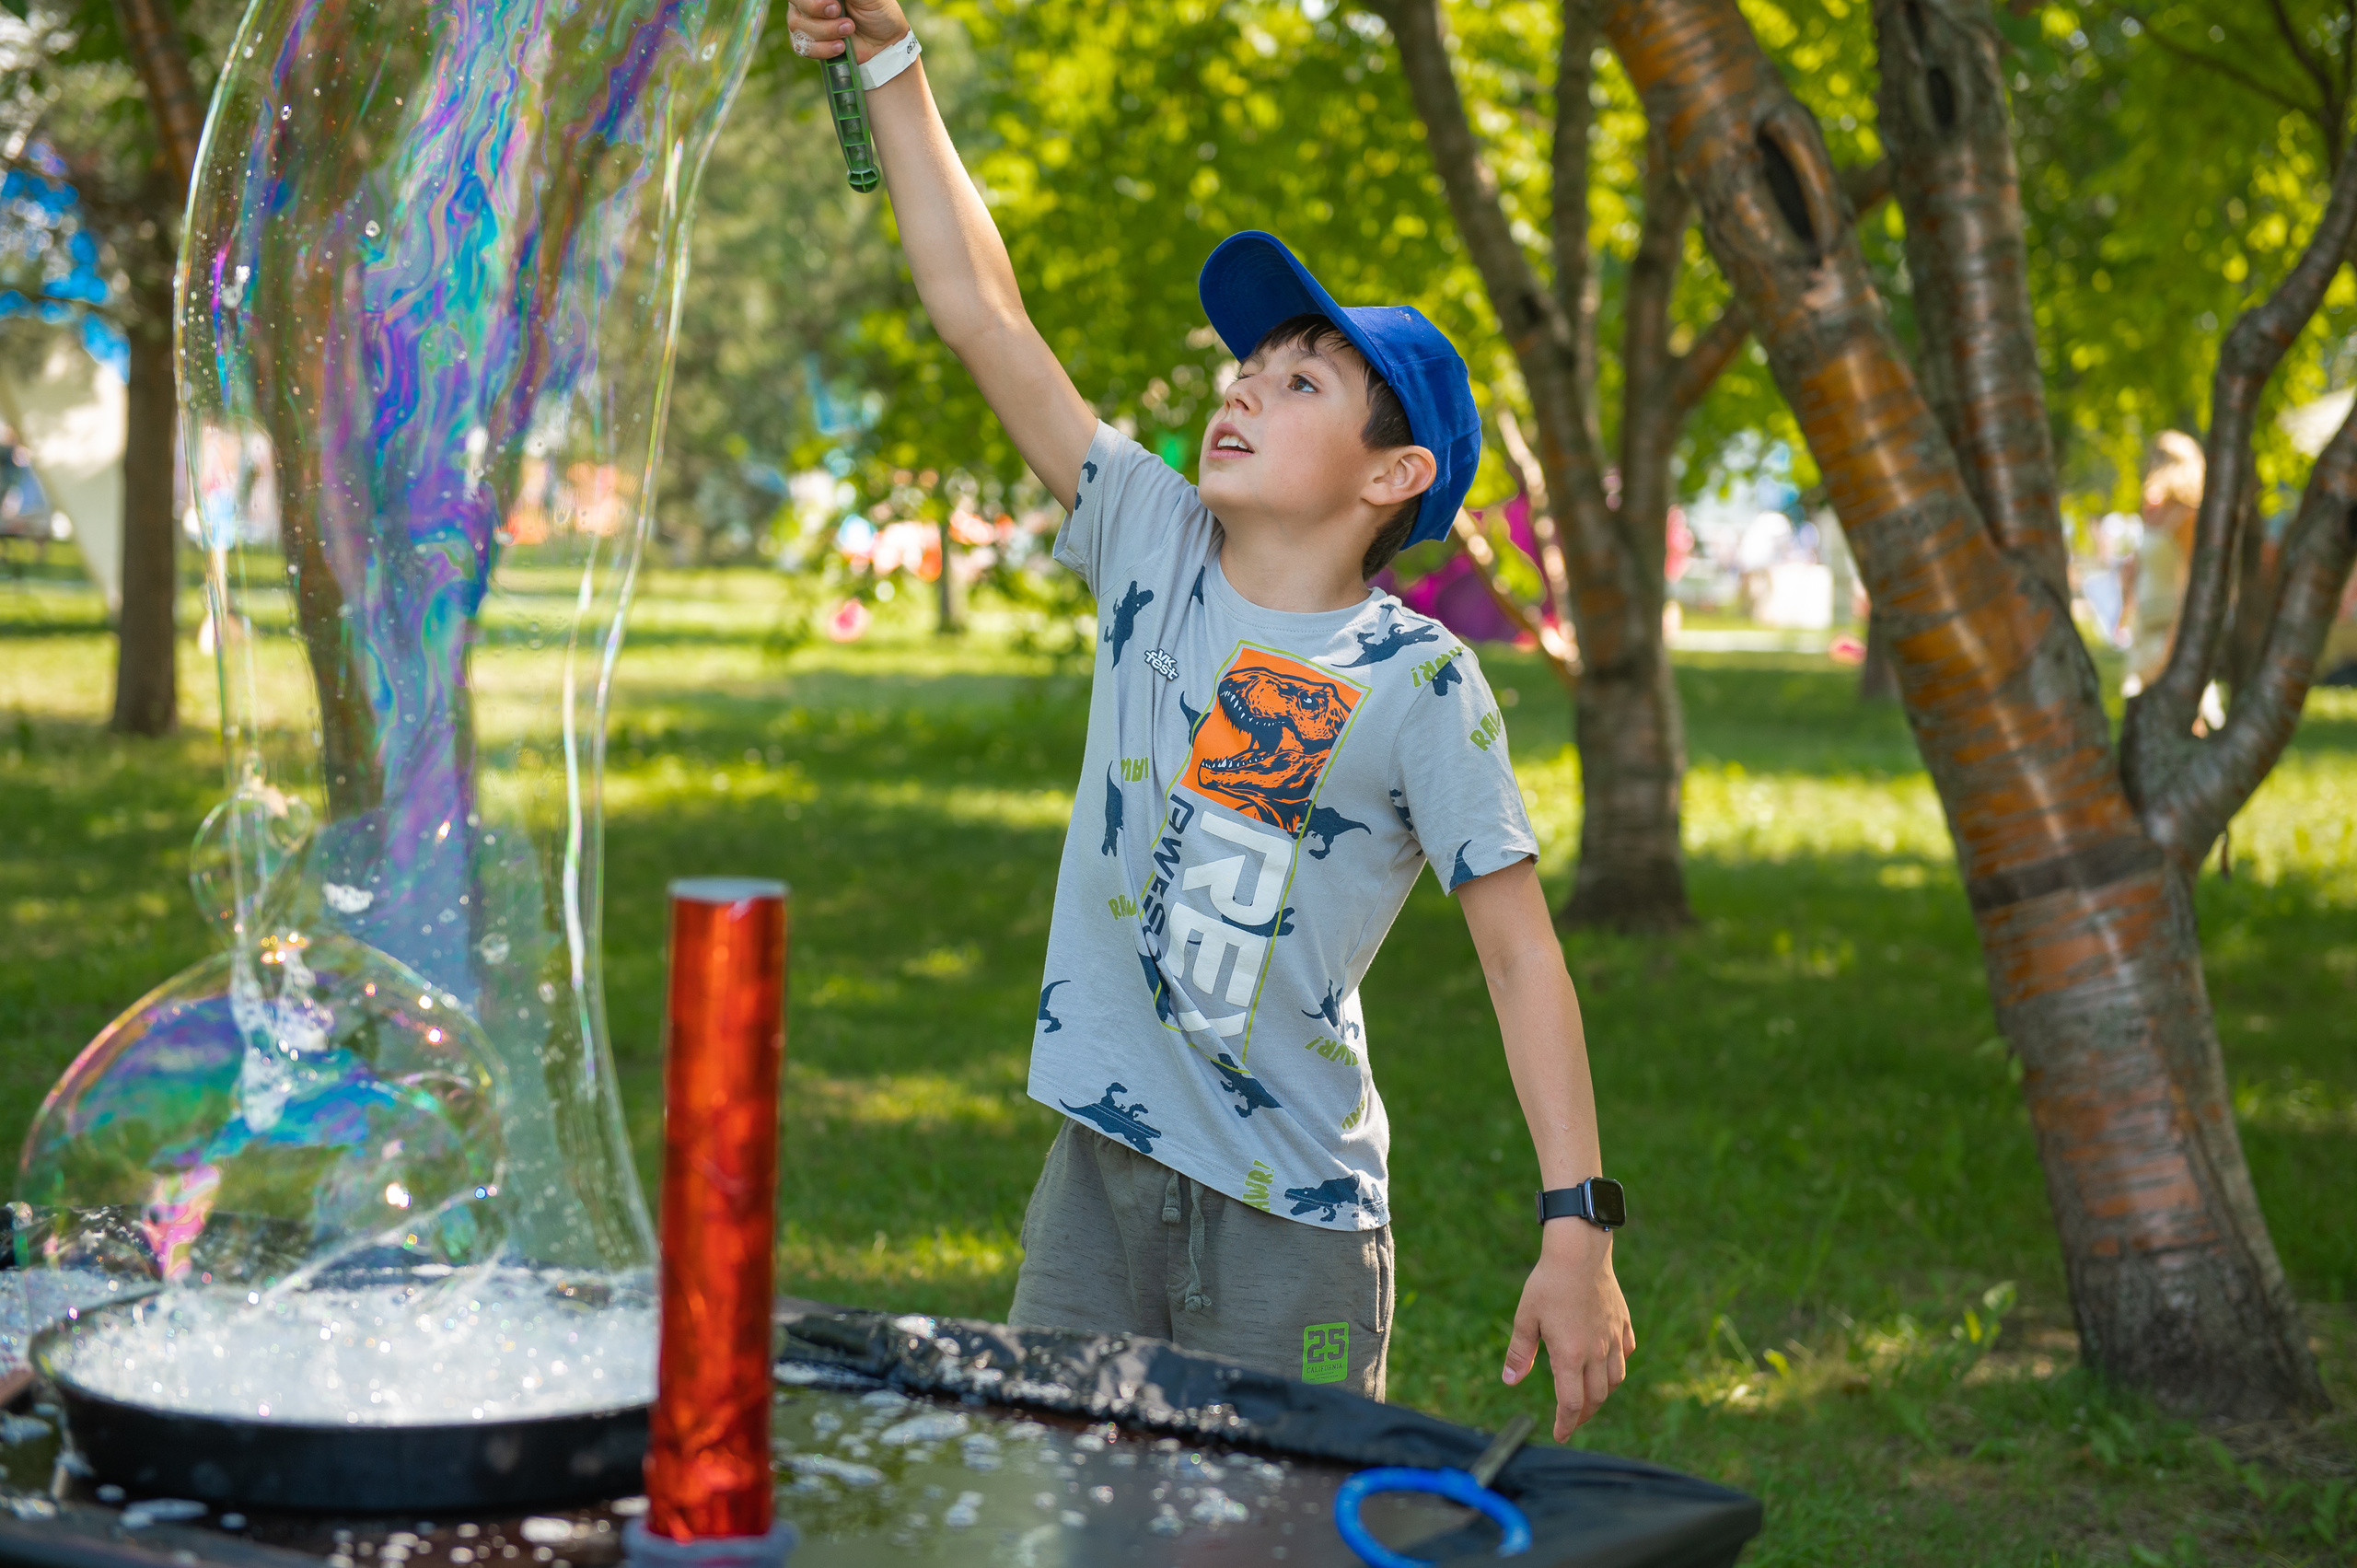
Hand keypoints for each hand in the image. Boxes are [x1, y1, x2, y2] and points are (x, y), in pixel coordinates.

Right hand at [781, 0, 907, 63]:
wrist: (885, 42)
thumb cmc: (877, 12)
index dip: (813, 1)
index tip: (835, 5)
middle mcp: (809, 3)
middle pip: (797, 5)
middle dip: (817, 11)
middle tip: (841, 15)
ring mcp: (807, 23)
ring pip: (798, 27)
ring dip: (826, 31)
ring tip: (849, 30)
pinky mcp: (810, 44)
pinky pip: (803, 47)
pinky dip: (823, 49)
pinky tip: (840, 47)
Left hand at [1502, 1222, 1634, 1440]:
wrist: (1579, 1251)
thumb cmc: (1548, 1283)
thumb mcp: (1525, 1318)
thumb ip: (1518, 1352)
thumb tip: (1510, 1381)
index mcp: (1570, 1355)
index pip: (1571, 1403)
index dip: (1565, 1424)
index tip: (1560, 1435)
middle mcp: (1596, 1352)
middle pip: (1596, 1398)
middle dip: (1583, 1416)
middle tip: (1570, 1421)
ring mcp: (1613, 1338)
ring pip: (1614, 1380)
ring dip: (1602, 1395)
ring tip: (1589, 1398)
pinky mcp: (1623, 1323)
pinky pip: (1625, 1354)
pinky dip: (1617, 1366)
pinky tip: (1608, 1364)